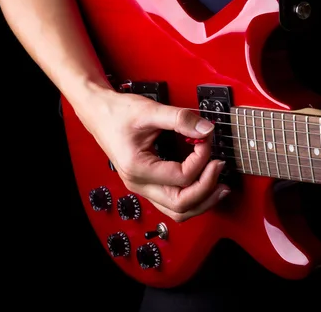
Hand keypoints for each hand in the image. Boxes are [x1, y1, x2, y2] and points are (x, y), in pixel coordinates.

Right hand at [77, 89, 228, 221]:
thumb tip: (206, 129)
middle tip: (220, 165)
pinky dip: (193, 198)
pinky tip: (206, 186)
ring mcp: (143, 187)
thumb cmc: (118, 113)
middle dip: (207, 187)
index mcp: (137, 167)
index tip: (206, 139)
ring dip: (203, 201)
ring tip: (221, 186)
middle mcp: (139, 184)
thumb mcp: (150, 110)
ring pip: (178, 211)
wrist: (99, 112)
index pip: (182, 176)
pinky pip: (173, 203)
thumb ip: (180, 119)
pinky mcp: (148, 185)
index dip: (201, 159)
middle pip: (181, 204)